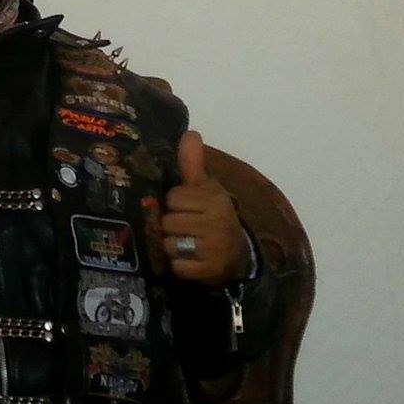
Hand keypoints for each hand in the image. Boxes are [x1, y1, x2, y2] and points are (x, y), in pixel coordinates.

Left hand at [161, 131, 249, 284]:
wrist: (235, 254)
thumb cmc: (212, 215)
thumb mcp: (205, 188)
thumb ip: (193, 163)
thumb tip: (191, 133)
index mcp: (214, 199)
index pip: (173, 198)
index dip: (175, 204)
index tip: (186, 208)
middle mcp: (217, 222)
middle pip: (168, 222)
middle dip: (172, 226)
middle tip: (186, 228)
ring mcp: (215, 248)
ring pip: (170, 244)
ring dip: (173, 247)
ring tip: (187, 244)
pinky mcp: (210, 270)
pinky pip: (178, 267)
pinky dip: (179, 266)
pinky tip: (191, 261)